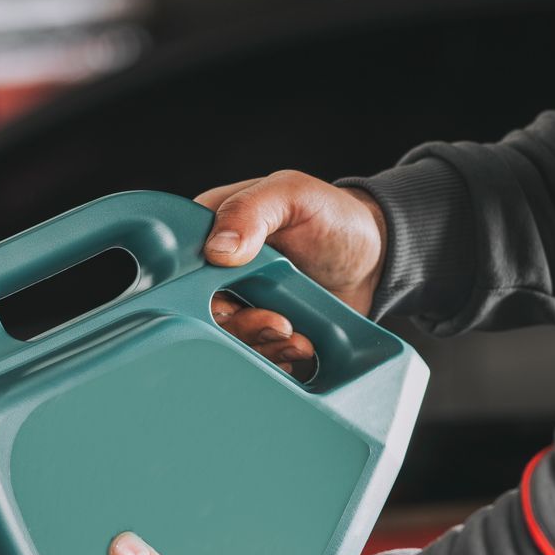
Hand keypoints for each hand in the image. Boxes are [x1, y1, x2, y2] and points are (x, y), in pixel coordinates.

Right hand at [195, 171, 387, 375]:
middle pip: (201, 310)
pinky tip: (299, 346)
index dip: (195, 289)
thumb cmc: (333, 218)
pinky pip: (252, 354)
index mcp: (211, 229)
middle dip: (237, 325)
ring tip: (295, 335)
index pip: (180, 265)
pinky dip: (274, 358)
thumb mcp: (293, 196)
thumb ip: (252, 211)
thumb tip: (217, 249)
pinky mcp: (261, 331)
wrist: (374, 259)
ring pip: (226, 338)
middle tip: (277, 323)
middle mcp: (217, 270)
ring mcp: (240, 302)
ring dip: (259, 345)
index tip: (229, 300)